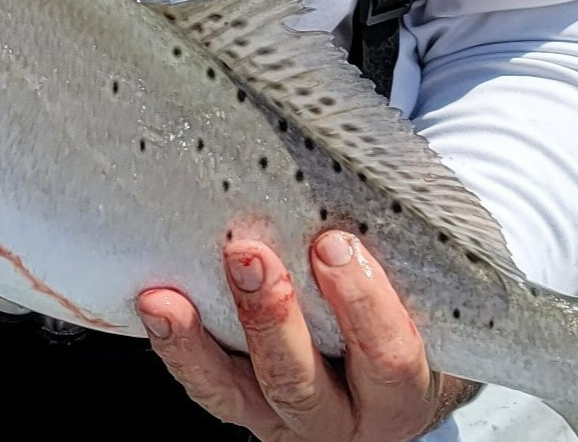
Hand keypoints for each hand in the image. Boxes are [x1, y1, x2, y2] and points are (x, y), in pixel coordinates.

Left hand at [138, 232, 474, 441]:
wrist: (392, 367)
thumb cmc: (405, 308)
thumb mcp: (420, 288)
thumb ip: (400, 247)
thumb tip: (369, 161)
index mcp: (402, 389)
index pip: (390, 357)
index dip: (364, 303)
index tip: (335, 243)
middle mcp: (347, 417)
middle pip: (304, 384)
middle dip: (271, 319)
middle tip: (247, 255)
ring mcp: (290, 419)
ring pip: (242, 395)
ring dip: (204, 342)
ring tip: (171, 296)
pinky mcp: (246, 409)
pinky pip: (208, 387)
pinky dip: (179, 349)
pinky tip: (157, 306)